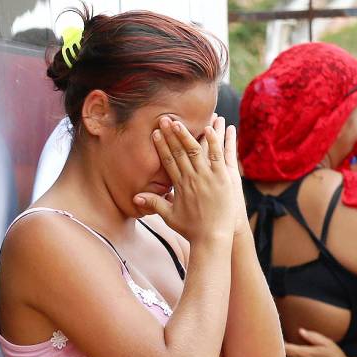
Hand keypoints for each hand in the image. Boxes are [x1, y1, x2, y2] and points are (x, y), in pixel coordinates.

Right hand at [133, 115, 241, 244]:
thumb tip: (134, 198)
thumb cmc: (191, 229)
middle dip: (171, 134)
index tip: (155, 133)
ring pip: (197, 150)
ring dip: (188, 134)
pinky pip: (218, 155)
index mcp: (180, 186)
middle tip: (164, 119)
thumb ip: (154, 204)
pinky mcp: (222, 178)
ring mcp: (207, 177)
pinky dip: (214, 141)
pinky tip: (211, 128)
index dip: (161, 146)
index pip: (168, 161)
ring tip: (181, 121)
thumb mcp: (169, 216)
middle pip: (179, 152)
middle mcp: (192, 179)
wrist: (212, 238)